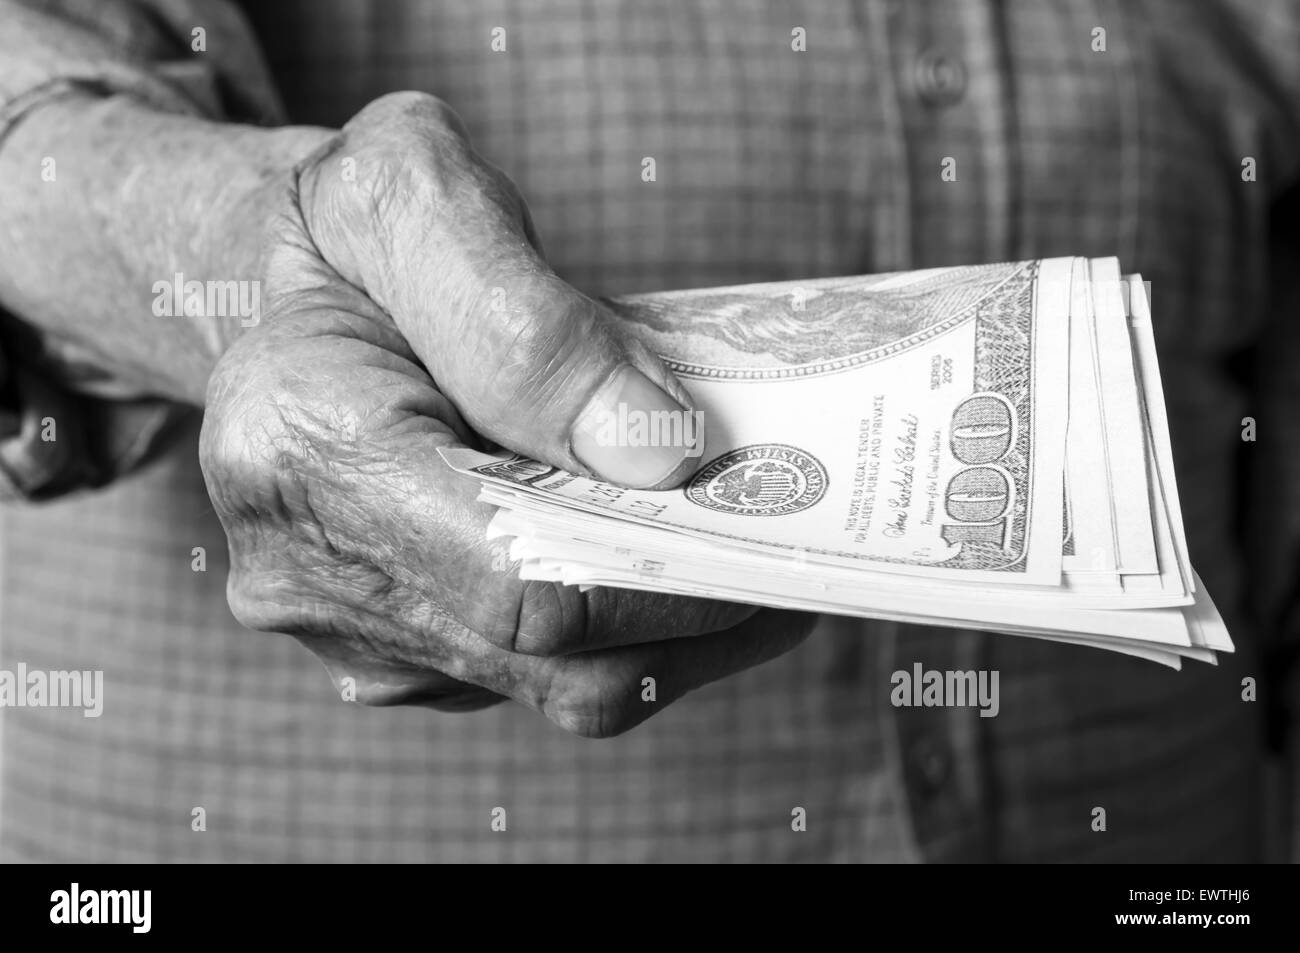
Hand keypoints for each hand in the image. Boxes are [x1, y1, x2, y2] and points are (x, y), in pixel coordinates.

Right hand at [199, 92, 813, 735]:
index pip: (521, 586)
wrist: (262, 290)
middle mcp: (306, 571)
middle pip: (555, 661)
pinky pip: (529, 669)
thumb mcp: (418, 195)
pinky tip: (648, 545)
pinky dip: (611, 622)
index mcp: (305, 447)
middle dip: (693, 608)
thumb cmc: (344, 233)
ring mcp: (347, 626)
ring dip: (664, 619)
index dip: (667, 576)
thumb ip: (531, 324)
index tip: (772, 521)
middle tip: (790, 536)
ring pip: (553, 680)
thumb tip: (658, 455)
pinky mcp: (389, 645)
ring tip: (735, 533)